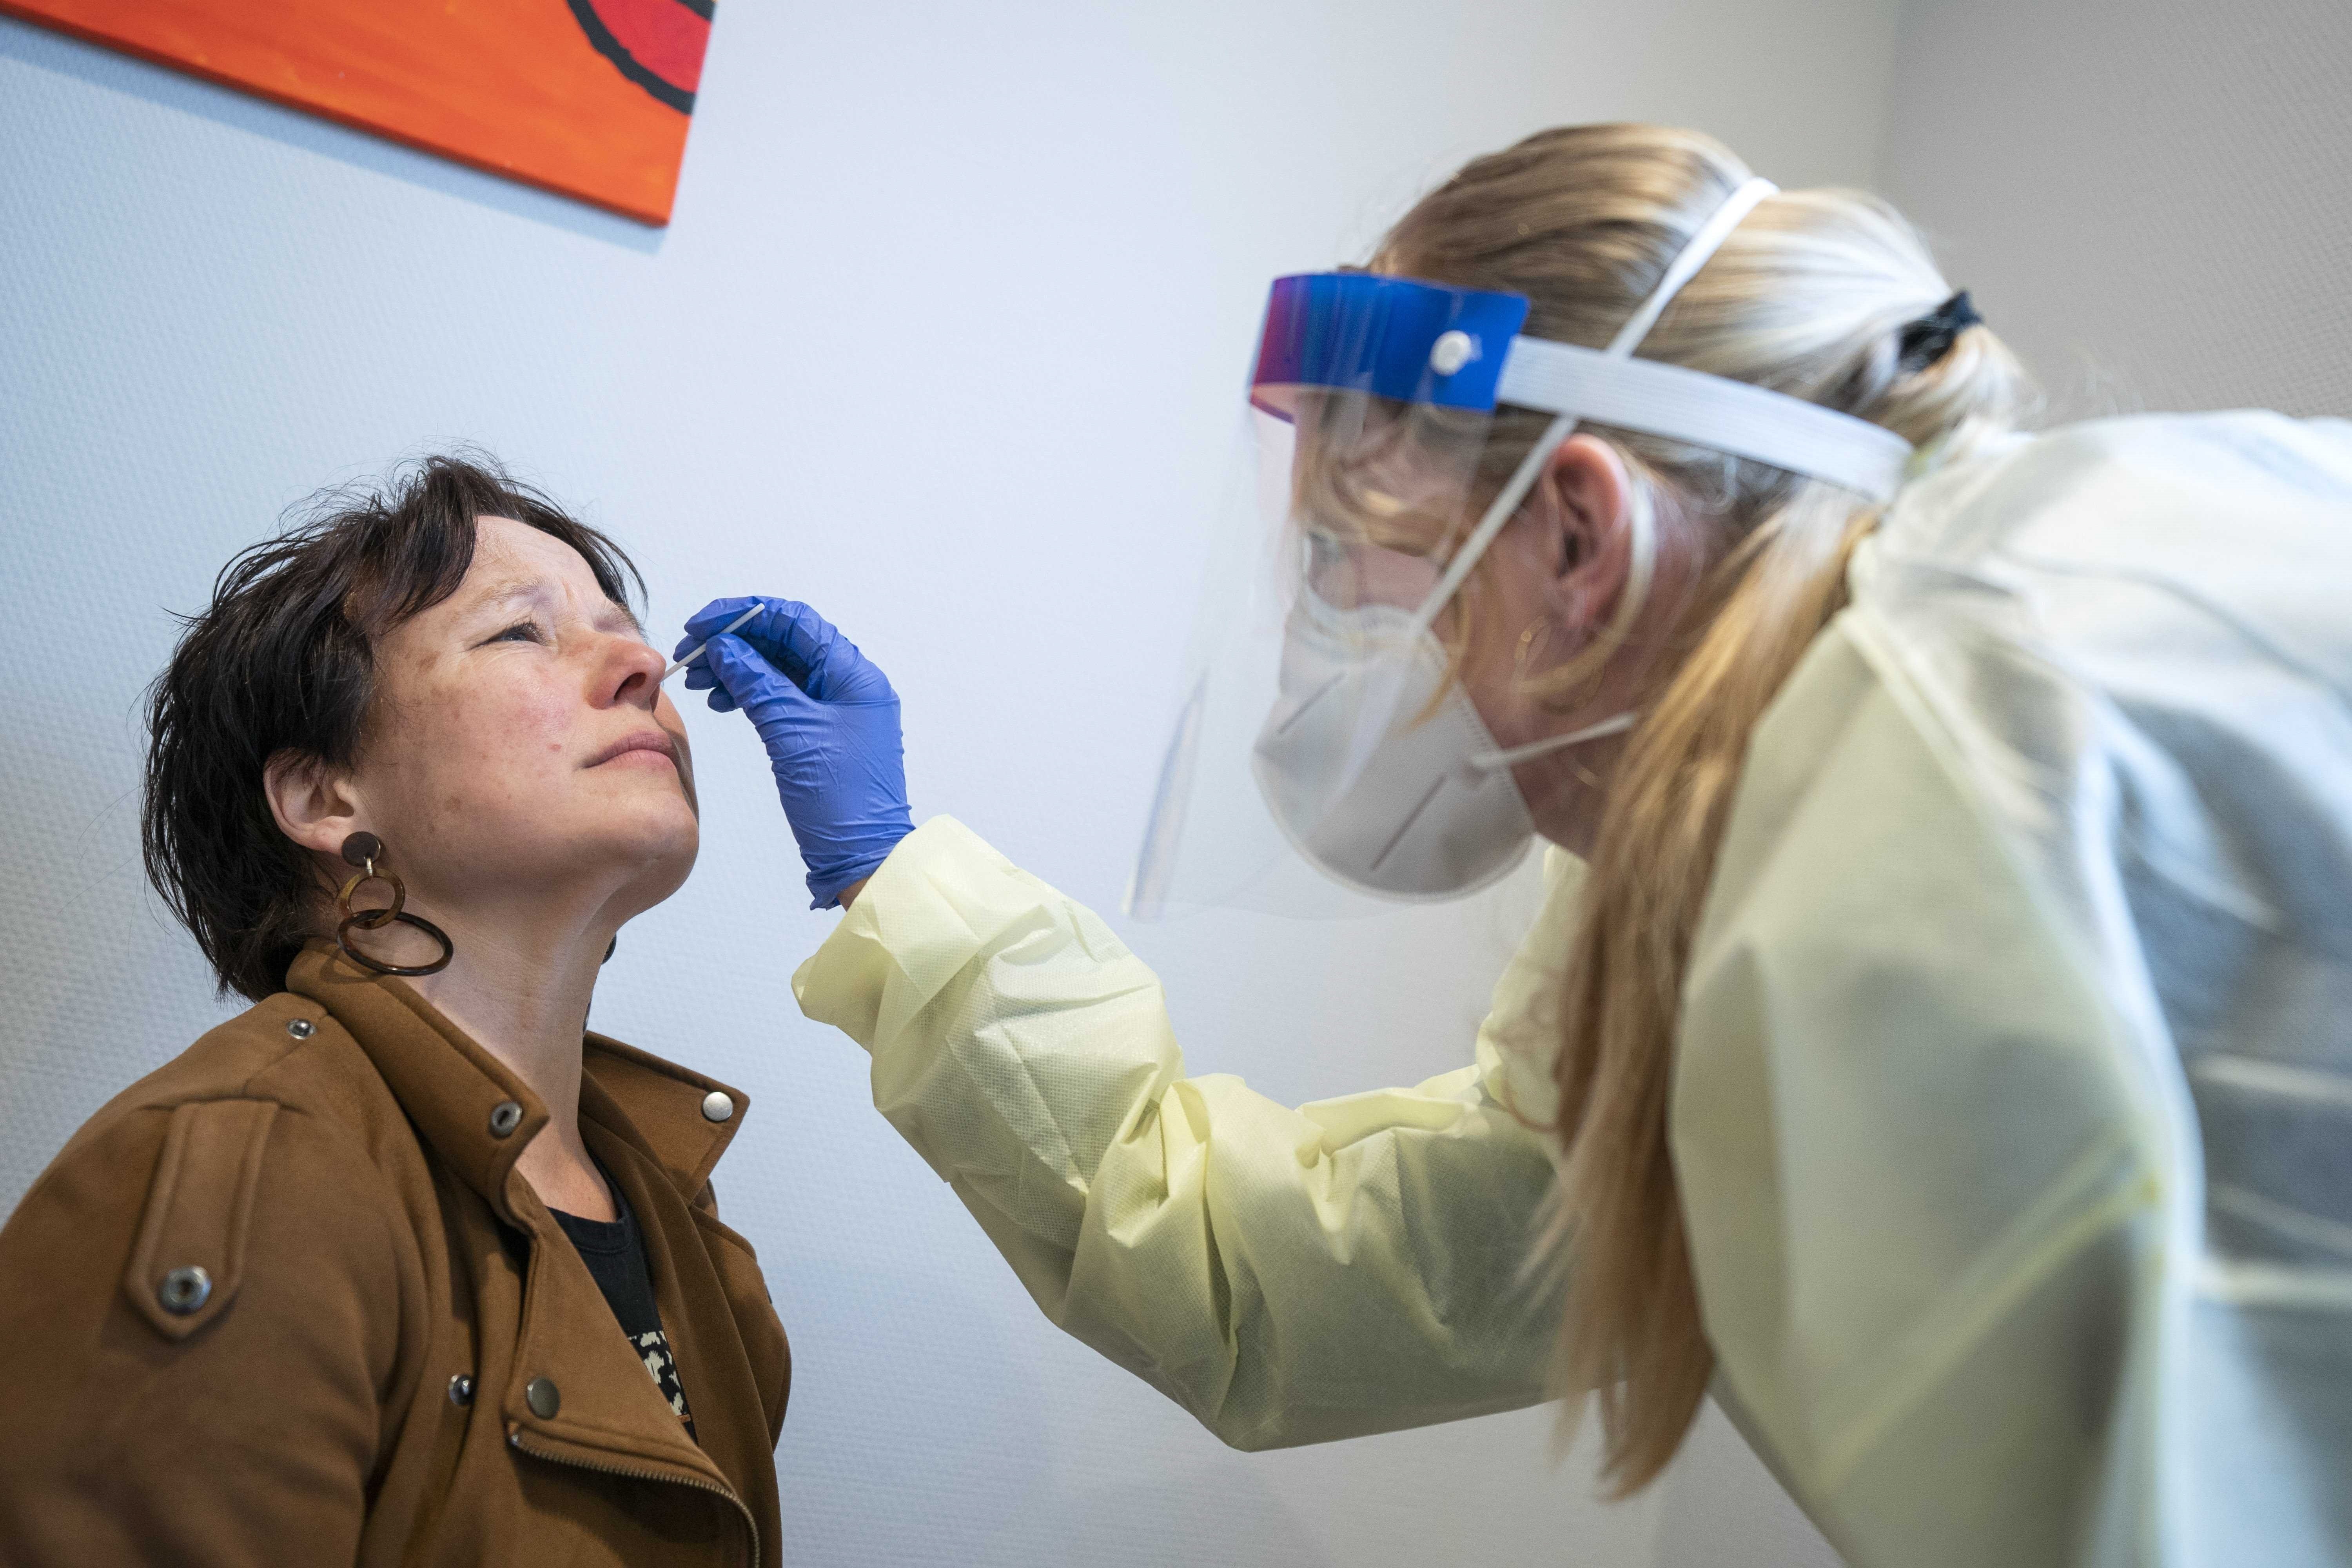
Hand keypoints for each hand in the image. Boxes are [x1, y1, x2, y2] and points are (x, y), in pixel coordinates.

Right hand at [677, 597, 912, 908]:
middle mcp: (849, 685)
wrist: (859, 856)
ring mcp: (836, 708)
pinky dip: (751, 693)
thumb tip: (726, 646)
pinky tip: (721, 698)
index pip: (796, 622)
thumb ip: (758, 683)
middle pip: (786, 642)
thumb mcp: (792, 733)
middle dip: (737, 642)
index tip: (703, 625)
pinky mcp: (821, 731)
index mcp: (854, 676)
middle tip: (693, 654)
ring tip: (701, 681)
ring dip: (739, 668)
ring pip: (780, 669)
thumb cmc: (840, 799)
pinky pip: (782, 697)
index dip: (746, 615)